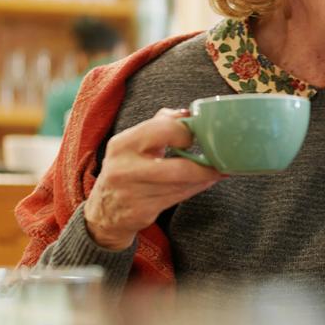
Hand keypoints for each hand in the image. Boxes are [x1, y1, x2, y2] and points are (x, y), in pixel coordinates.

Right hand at [83, 108, 225, 249]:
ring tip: (219, 170)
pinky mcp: (142, 211)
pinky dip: (196, 188)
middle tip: (218, 159)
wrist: (105, 210)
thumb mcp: (134, 142)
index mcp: (123, 144)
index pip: (163, 130)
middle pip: (178, 167)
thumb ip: (160, 123)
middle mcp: (124, 168)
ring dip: (205, 177)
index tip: (195, 135)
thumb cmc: (127, 168)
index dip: (186, 132)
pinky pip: (178, 197)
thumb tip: (189, 112)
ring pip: (182, 185)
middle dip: (203, 165)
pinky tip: (206, 181)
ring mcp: (133, 193)